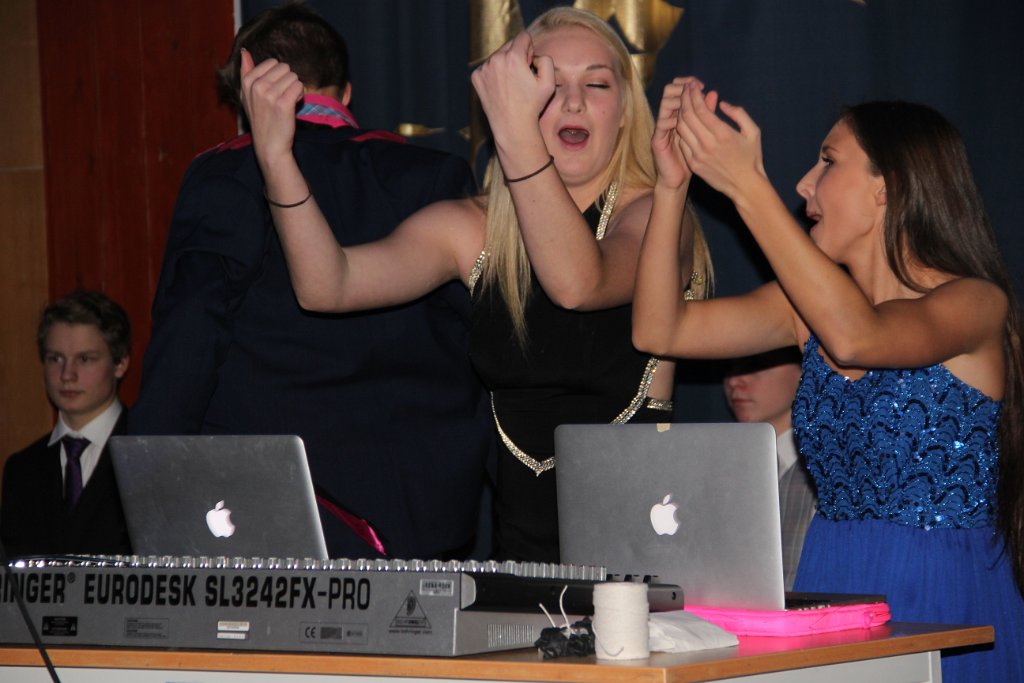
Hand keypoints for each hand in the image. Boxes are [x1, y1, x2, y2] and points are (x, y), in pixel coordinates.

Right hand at [239, 48, 303, 164]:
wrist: (269, 145)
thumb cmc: (261, 119)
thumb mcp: (247, 95)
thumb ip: (246, 72)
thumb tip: (244, 52)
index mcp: (247, 81)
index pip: (273, 62)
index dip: (278, 76)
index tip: (273, 92)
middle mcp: (257, 86)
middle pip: (285, 68)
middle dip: (287, 81)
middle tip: (281, 98)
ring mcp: (269, 94)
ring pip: (294, 77)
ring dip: (294, 89)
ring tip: (287, 103)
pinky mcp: (283, 103)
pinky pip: (299, 87)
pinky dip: (300, 96)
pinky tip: (293, 106)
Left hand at [470, 31, 553, 152]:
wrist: (512, 126)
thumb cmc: (532, 105)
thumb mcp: (549, 82)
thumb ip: (546, 59)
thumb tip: (533, 55)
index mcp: (513, 57)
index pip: (523, 37)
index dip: (530, 50)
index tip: (530, 65)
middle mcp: (495, 59)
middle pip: (510, 44)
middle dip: (517, 56)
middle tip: (521, 77)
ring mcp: (483, 69)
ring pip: (498, 56)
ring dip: (505, 64)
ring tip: (511, 85)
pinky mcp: (476, 77)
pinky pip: (488, 67)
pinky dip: (494, 73)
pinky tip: (501, 88)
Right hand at [652, 77, 715, 190]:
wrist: (679, 179)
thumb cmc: (694, 157)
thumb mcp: (705, 132)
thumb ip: (708, 113)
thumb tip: (713, 93)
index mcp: (679, 113)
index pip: (680, 90)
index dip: (689, 84)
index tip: (701, 84)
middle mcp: (669, 118)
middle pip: (669, 92)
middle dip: (681, 87)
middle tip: (693, 87)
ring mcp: (662, 129)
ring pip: (664, 105)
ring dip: (675, 99)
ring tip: (686, 100)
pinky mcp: (658, 141)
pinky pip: (661, 125)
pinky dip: (670, 118)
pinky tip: (679, 118)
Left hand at [675, 83, 765, 199]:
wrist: (745, 186)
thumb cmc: (751, 158)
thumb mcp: (753, 132)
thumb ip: (739, 114)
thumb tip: (722, 103)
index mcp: (723, 134)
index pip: (701, 110)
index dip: (694, 95)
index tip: (692, 86)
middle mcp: (708, 144)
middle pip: (687, 116)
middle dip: (684, 100)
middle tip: (684, 90)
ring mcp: (698, 156)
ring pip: (681, 129)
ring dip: (680, 114)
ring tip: (683, 104)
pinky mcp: (694, 164)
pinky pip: (682, 143)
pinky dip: (681, 130)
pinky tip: (684, 121)